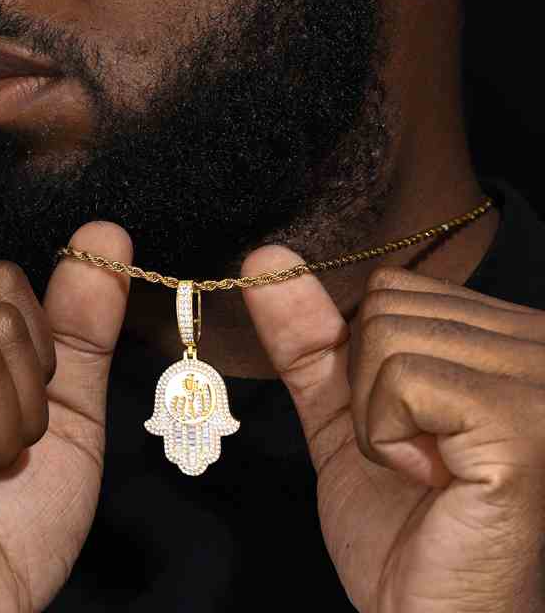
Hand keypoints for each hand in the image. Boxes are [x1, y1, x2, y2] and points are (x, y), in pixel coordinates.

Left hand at [240, 248, 544, 612]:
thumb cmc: (399, 521)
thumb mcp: (342, 410)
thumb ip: (308, 334)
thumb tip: (266, 262)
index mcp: (502, 334)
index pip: (392, 288)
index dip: (367, 362)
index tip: (403, 423)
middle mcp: (535, 343)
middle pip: (385, 306)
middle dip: (369, 388)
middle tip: (414, 453)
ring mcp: (536, 380)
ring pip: (387, 338)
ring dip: (378, 418)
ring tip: (426, 469)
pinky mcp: (522, 425)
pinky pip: (402, 382)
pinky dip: (389, 438)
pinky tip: (433, 480)